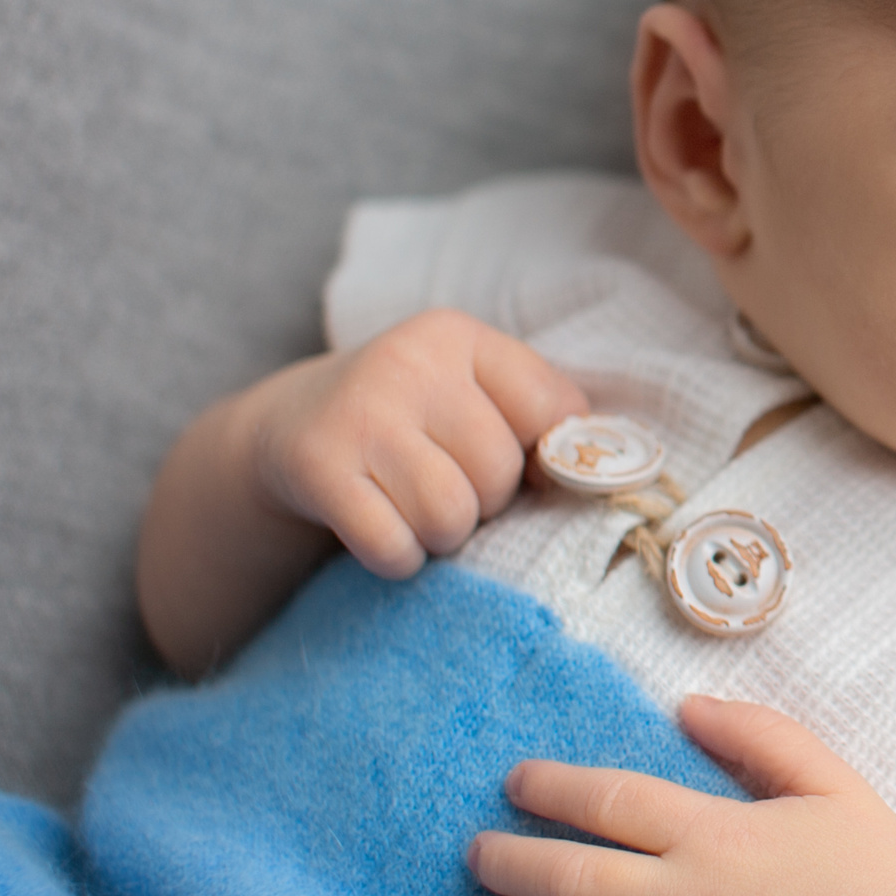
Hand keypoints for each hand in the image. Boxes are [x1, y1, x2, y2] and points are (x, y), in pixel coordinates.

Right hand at [251, 307, 586, 577]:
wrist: (286, 429)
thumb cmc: (410, 420)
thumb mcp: (470, 394)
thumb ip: (538, 417)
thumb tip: (609, 473)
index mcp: (459, 337)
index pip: (553, 412)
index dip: (544, 459)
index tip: (518, 468)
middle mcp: (409, 362)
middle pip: (500, 472)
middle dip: (485, 502)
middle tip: (448, 490)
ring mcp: (359, 413)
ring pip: (451, 516)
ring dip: (442, 537)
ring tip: (417, 511)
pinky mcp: (317, 467)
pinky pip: (394, 546)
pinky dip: (399, 559)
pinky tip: (383, 533)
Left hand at [453, 696, 895, 895]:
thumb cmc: (879, 871)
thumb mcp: (829, 781)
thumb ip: (757, 735)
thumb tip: (686, 706)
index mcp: (719, 836)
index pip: (609, 803)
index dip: (551, 788)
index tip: (516, 782)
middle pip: (569, 880)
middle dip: (506, 864)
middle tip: (475, 855)